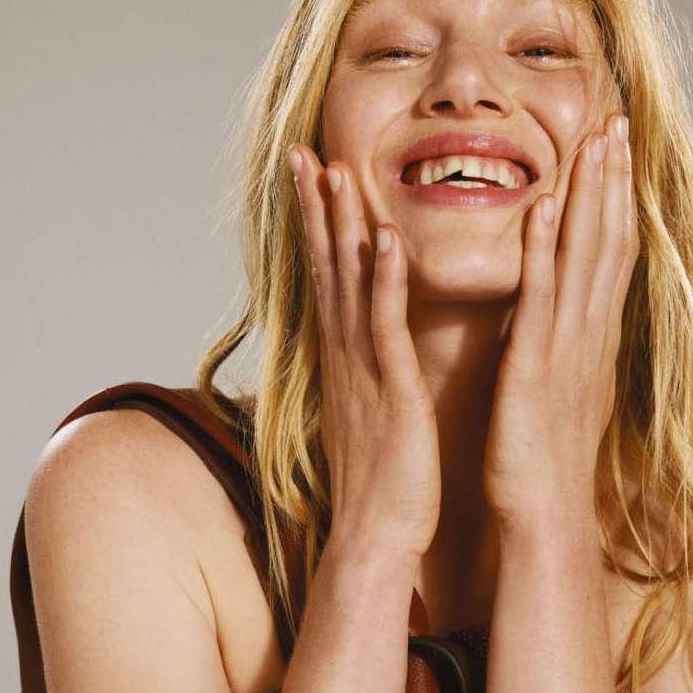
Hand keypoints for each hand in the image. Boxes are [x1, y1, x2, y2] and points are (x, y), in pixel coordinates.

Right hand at [287, 144, 440, 559]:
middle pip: (325, 269)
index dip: (317, 229)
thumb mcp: (371, 421)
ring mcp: (363, 372)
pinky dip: (384, 279)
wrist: (378, 539)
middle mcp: (344, 359)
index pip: (327, 282)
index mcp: (344, 364)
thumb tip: (363, 365)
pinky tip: (384, 237)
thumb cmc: (383, 487)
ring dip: (341, 226)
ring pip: (348, 284)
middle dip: (314, 209)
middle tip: (302, 152)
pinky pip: (384, 325)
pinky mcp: (390, 391)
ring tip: (334, 169)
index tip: (312, 180)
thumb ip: (367, 382)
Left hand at [482, 113, 639, 532]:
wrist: (543, 514)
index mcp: (595, 339)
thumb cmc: (543, 461)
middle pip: (611, 240)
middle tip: (618, 117)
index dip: (618, 198)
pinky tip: (546, 203)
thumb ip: (566, 350)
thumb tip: (571, 325)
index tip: (618, 148)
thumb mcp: (561, 392)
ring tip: (595, 137)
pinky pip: (542, 294)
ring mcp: (569, 346)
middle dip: (614, 177)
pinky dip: (547, 246)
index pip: (614, 254)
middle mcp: (592, 334)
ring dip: (591, 194)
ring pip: (586, 255)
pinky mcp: (536, 364)